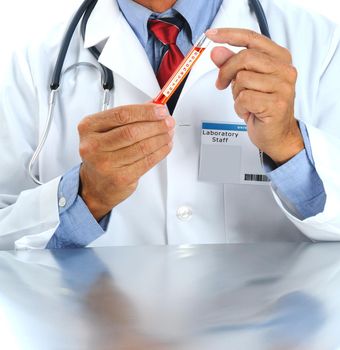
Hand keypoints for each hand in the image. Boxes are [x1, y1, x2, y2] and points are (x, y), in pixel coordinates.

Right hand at [78, 104, 174, 220]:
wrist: (94, 185)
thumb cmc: (101, 155)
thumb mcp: (106, 131)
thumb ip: (129, 117)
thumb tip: (153, 106)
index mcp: (89, 128)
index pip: (122, 114)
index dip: (145, 111)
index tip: (160, 110)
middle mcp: (94, 146)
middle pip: (132, 131)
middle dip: (156, 125)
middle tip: (168, 122)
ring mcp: (106, 163)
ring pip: (142, 147)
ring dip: (160, 138)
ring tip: (168, 133)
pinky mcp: (120, 178)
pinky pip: (146, 162)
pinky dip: (160, 152)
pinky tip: (165, 146)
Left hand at [206, 28, 303, 164]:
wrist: (277, 134)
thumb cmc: (263, 108)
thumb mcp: (246, 83)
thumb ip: (232, 65)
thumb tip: (217, 52)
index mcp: (279, 58)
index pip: (252, 38)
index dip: (229, 35)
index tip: (212, 36)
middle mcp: (284, 70)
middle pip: (244, 58)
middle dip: (226, 71)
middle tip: (222, 84)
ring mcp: (282, 87)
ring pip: (242, 79)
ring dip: (236, 94)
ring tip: (245, 102)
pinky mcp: (276, 104)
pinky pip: (244, 98)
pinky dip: (239, 107)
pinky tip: (248, 111)